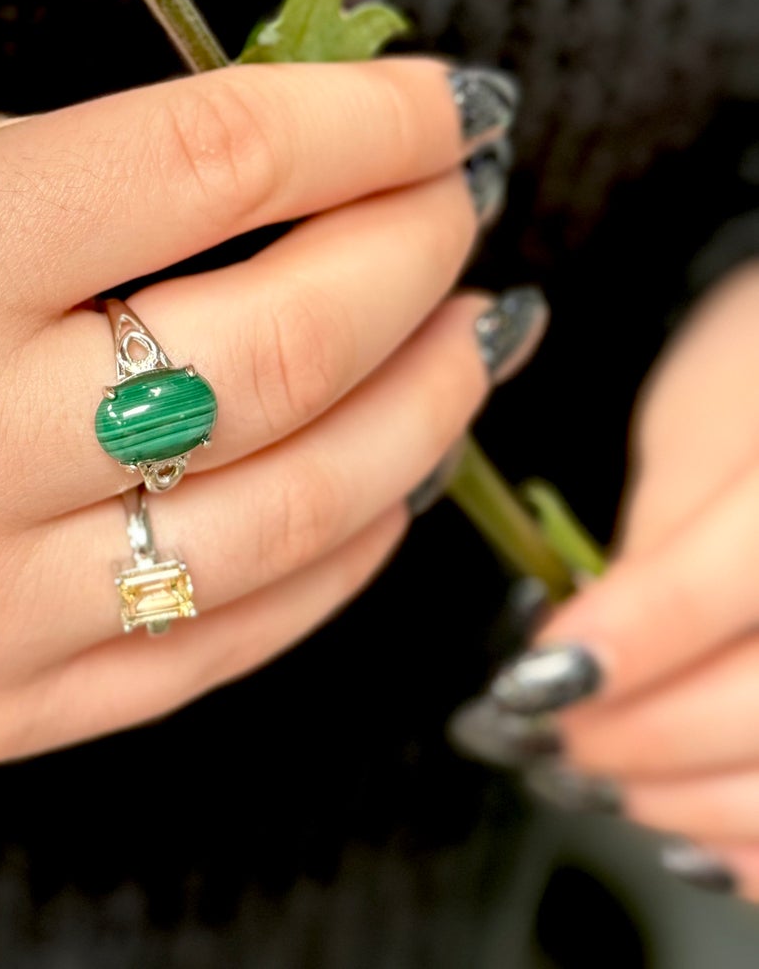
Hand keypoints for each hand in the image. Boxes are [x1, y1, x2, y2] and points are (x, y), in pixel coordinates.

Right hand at [0, 59, 520, 763]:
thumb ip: (117, 176)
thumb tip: (338, 167)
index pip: (209, 164)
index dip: (366, 118)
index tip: (443, 102)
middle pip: (280, 345)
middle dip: (418, 252)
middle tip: (458, 205)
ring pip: (294, 511)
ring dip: (423, 405)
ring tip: (465, 331)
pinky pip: (230, 634)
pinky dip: (343, 541)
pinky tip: (379, 464)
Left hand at [478, 263, 758, 899]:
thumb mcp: (699, 430)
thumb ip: (653, 544)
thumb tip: (570, 652)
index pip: (737, 575)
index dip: (634, 639)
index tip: (535, 674)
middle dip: (638, 737)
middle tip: (540, 734)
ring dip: (681, 799)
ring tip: (593, 775)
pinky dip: (747, 841)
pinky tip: (683, 825)